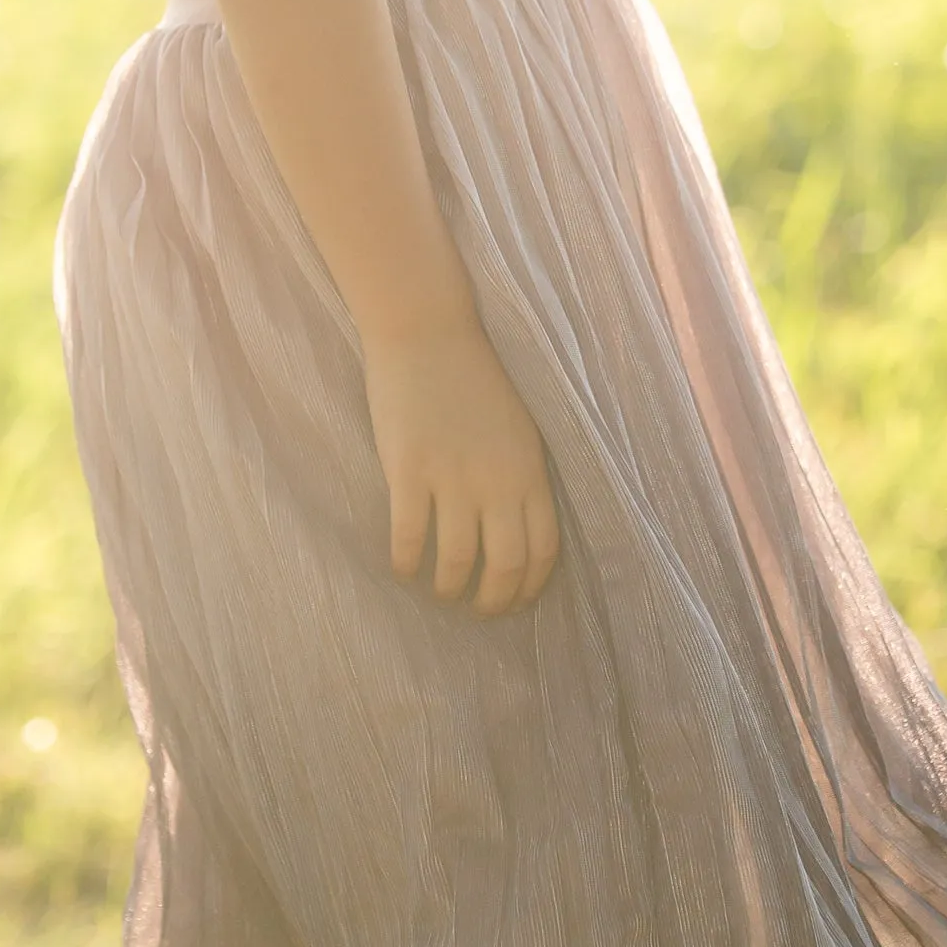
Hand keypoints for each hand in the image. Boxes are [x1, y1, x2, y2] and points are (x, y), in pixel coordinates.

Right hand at [362, 319, 560, 615]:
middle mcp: (498, 483)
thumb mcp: (519, 429)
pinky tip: (402, 569)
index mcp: (531, 472)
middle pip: (505, 566)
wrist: (428, 334)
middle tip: (479, 613)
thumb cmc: (474, 378)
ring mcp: (452, 479)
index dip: (530, 587)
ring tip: (442, 593)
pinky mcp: (409, 472)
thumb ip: (522, 478)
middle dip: (493, 601)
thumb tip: (517, 529)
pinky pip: (409, 537)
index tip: (516, 603)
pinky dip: (406, 563)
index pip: (543, 550)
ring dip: (449, 589)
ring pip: (457, 561)